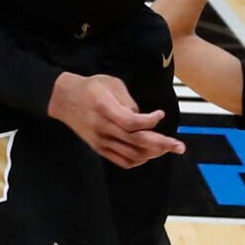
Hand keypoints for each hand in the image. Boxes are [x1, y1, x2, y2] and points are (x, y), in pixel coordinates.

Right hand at [49, 71, 187, 168]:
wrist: (64, 99)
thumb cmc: (90, 87)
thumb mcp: (111, 83)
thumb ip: (128, 101)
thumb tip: (144, 118)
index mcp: (105, 108)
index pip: (131, 122)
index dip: (149, 122)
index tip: (160, 114)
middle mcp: (102, 128)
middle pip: (136, 141)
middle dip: (162, 145)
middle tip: (180, 146)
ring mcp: (100, 141)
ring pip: (131, 154)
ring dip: (153, 153)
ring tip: (168, 148)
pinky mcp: (99, 148)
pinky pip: (122, 160)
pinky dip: (139, 160)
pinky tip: (149, 154)